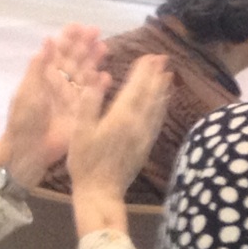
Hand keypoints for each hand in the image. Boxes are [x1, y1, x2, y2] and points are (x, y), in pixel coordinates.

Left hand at [0, 26, 108, 189]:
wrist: (28, 150)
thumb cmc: (23, 120)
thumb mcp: (27, 90)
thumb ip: (38, 66)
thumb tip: (47, 40)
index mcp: (44, 76)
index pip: (58, 52)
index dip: (68, 39)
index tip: (78, 26)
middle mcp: (59, 83)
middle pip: (74, 60)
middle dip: (84, 45)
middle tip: (97, 31)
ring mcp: (71, 97)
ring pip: (85, 74)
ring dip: (94, 60)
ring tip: (104, 47)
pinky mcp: (81, 111)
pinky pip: (92, 94)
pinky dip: (100, 85)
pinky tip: (107, 76)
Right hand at [65, 54, 170, 201]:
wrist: (100, 192)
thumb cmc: (85, 162)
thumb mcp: (80, 131)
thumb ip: (90, 102)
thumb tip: (99, 77)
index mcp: (120, 118)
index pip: (135, 88)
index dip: (143, 71)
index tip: (149, 56)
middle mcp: (137, 125)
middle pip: (150, 95)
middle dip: (156, 75)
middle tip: (163, 59)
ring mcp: (143, 137)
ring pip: (157, 108)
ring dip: (163, 90)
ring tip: (168, 75)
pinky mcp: (145, 147)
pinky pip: (156, 122)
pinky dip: (161, 108)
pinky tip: (163, 103)